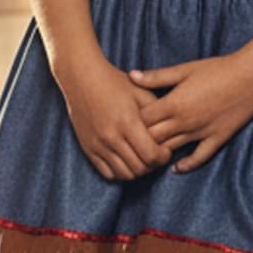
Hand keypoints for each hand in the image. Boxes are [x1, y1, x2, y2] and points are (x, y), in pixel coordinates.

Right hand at [55, 54, 171, 181]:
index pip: (151, 155)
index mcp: (128, 122)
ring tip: (141, 159)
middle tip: (156, 156)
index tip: (165, 150)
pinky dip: (120, 172)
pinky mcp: (88, 148)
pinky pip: (107, 173)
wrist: (82, 77)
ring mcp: (98, 144)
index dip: (163, 157)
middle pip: (139, 168)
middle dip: (152, 166)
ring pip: (124, 174)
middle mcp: (111, 136)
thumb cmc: (115, 82)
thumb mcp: (141, 93)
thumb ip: (158, 115)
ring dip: (137, 171)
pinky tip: (126, 161)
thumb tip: (170, 134)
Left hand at [127, 55, 252, 170]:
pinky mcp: (216, 139)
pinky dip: (186, 165)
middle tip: (130, 141)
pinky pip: (199, 157)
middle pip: (152, 138)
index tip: (125, 120)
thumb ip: (156, 76)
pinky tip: (176, 168)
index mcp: (174, 103)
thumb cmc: (217, 69)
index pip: (142, 120)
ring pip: (171, 150)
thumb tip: (130, 76)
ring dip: (157, 154)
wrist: (251, 76)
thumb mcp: (184, 69)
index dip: (130, 122)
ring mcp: (201, 132)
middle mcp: (184, 121)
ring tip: (145, 155)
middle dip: (139, 140)